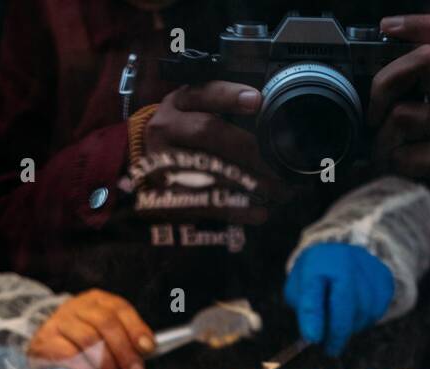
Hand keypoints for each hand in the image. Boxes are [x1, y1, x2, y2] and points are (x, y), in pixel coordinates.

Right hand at [27, 290, 154, 368]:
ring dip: (106, 365)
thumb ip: (125, 339)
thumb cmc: (82, 342)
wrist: (43, 345)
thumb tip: (147, 351)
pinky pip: (70, 356)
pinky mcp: (45, 340)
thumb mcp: (105, 335)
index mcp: (97, 300)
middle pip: (105, 323)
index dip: (136, 328)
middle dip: (124, 351)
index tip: (149, 348)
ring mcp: (59, 321)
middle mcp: (77, 306)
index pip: (120, 308)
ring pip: (89, 340)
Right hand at [144, 81, 288, 211]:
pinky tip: (260, 213)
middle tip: (280, 164)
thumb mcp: (195, 112)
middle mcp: (165, 129)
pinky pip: (205, 202)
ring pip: (208, 169)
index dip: (229, 97)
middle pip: (207, 132)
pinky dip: (237, 210)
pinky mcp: (166, 194)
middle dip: (248, 148)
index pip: (202, 94)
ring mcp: (161, 162)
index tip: (257, 101)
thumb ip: (223, 106)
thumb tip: (265, 109)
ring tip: (279, 191)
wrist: (149, 167)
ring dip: (249, 182)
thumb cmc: (186, 135)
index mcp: (177, 104)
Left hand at [284, 243, 393, 356]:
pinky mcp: (384, 280)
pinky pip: (377, 311)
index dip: (312, 316)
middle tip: (330, 350)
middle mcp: (344, 260)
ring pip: (363, 311)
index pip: (313, 291)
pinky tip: (354, 315)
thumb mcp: (298, 290)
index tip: (313, 338)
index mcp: (316, 263)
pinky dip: (363, 321)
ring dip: (351, 328)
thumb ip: (305, 311)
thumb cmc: (316, 279)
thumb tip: (315, 337)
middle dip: (337, 332)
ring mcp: (368, 268)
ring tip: (339, 327)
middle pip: (344, 303)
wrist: (342, 257)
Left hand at [370, 15, 429, 233]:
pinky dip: (392, 169)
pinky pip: (406, 156)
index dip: (426, 23)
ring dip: (383, 140)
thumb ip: (411, 94)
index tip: (387, 29)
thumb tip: (371, 73)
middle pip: (429, 60)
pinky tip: (404, 179)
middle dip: (386, 81)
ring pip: (405, 116)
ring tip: (389, 159)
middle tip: (373, 113)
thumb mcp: (423, 124)